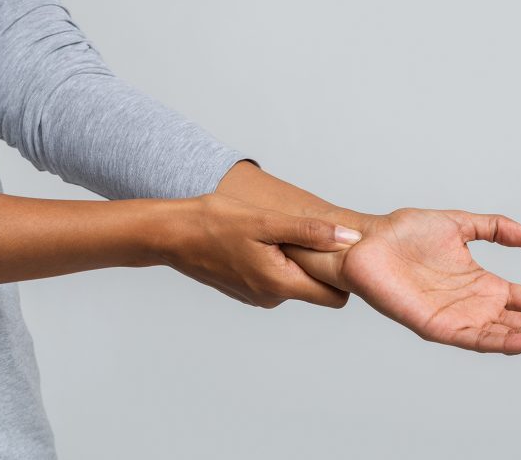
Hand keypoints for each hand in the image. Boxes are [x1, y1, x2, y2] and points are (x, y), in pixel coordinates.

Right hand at [152, 193, 361, 307]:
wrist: (171, 234)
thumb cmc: (215, 223)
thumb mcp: (267, 221)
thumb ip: (311, 231)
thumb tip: (349, 239)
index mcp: (281, 285)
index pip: (336, 296)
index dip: (344, 273)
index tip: (339, 246)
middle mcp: (271, 298)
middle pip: (318, 290)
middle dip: (321, 265)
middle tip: (309, 232)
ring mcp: (258, 296)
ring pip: (296, 282)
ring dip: (297, 260)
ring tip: (279, 233)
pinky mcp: (247, 290)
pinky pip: (277, 280)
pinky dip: (278, 262)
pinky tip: (262, 241)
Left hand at [283, 208, 520, 353]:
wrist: (365, 239)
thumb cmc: (404, 233)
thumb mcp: (461, 224)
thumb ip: (497, 228)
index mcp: (483, 285)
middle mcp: (474, 307)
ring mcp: (457, 319)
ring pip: (506, 336)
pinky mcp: (437, 327)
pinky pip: (475, 341)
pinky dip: (505, 342)